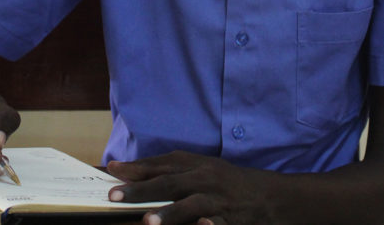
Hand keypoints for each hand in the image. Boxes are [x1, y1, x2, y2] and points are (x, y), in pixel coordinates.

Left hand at [106, 151, 277, 224]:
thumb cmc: (228, 183)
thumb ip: (170, 171)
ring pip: (191, 205)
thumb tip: (129, 173)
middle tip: (114, 196)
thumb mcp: (202, 170)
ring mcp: (219, 200)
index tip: (112, 171)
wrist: (271, 196)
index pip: (162, 164)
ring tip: (147, 222)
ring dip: (169, 213)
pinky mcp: (232, 220)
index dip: (136, 168)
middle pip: (170, 183)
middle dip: (141, 190)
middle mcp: (206, 179)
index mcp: (197, 165)